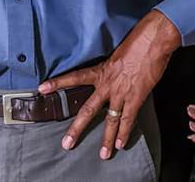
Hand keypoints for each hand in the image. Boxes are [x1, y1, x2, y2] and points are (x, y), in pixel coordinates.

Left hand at [39, 10, 181, 158]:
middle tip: (66, 143)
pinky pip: (128, 119)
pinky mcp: (136, 97)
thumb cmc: (137, 40)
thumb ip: (112, 65)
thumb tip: (113, 72)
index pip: (74, 77)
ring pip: (110, 120)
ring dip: (106, 139)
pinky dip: (125, 132)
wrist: (153, 39)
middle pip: (88, 109)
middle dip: (77, 128)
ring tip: (103, 155)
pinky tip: (121, 144)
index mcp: (101, 70)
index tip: (42, 89)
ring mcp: (121, 92)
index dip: (58, 83)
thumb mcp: (118, 51)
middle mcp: (107, 84)